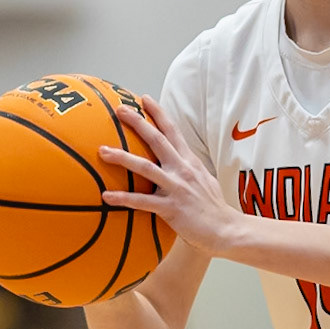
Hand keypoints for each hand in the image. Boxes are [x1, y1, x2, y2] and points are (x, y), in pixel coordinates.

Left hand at [99, 96, 244, 257]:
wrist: (226, 229)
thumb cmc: (212, 207)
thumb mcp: (203, 179)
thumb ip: (188, 167)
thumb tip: (176, 159)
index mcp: (189, 161)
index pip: (173, 131)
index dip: (159, 113)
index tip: (144, 98)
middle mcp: (182, 169)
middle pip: (157, 140)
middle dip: (138, 123)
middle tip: (119, 110)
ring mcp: (177, 187)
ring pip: (145, 167)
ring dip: (122, 158)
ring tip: (103, 151)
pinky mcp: (171, 208)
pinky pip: (142, 202)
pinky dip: (123, 199)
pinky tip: (106, 196)